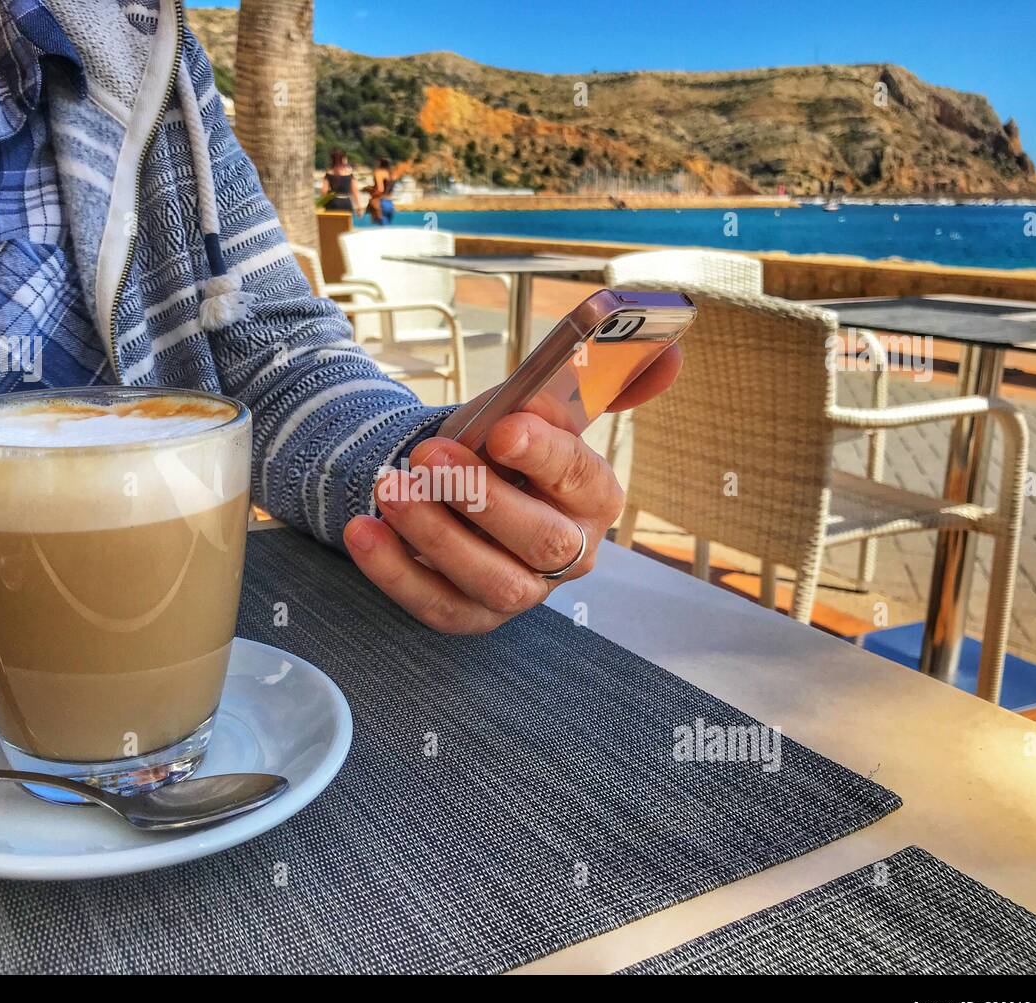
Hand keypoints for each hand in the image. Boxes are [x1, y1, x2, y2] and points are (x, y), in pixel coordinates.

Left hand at [343, 345, 680, 632]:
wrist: (453, 485)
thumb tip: (671, 355)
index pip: (581, 479)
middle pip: (542, 543)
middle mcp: (568, 553)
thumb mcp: (538, 407)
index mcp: (593, 497)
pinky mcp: (471, 615)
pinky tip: (364, 530)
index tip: (504, 429)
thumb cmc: (500, 447)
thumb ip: (598, 379)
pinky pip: (436, 604)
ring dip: (435, 535)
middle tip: (429, 456)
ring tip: (389, 488)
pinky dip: (395, 572)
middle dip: (482, 499)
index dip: (545, 457)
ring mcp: (520, 592)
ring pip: (490, 580)